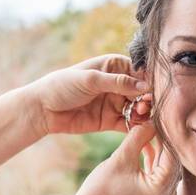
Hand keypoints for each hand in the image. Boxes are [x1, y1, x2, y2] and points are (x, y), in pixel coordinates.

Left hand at [24, 54, 152, 135]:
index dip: (148, 80)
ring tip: (139, 114)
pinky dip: (136, 127)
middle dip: (147, 98)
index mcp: (114, 66)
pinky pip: (129, 124)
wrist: (43, 109)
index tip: (152, 89)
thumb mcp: (90, 79)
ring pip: (139, 108)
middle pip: (142, 91)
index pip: (140, 71)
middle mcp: (118, 84)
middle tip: (144, 105)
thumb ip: (118, 82)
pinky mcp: (111, 121)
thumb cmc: (63, 86)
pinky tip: (140, 128)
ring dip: (143, 112)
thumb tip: (145, 86)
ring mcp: (116, 103)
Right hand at [68, 122, 179, 194]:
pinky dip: (152, 162)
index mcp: (162, 190)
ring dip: (157, 149)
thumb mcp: (120, 159)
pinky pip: (159, 176)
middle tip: (156, 119)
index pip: (172, 154)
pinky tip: (145, 145)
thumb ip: (139, 137)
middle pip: (171, 161)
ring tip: (148, 128)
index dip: (166, 132)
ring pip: (165, 167)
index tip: (160, 115)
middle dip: (162, 140)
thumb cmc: (100, 191)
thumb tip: (152, 120)